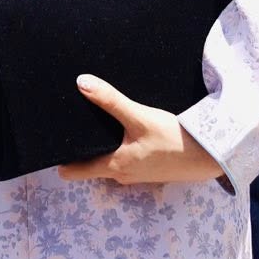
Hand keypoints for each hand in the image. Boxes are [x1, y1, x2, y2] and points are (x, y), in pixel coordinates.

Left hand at [58, 76, 224, 186]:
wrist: (209, 156)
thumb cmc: (173, 139)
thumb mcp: (140, 117)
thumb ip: (111, 101)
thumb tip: (81, 83)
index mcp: (113, 166)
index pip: (74, 171)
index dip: (60, 158)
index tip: (49, 143)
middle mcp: (121, 175)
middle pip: (89, 163)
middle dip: (79, 147)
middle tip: (67, 124)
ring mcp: (135, 174)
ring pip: (107, 160)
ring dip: (100, 146)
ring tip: (91, 122)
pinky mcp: (148, 168)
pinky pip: (124, 158)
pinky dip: (118, 146)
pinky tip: (121, 129)